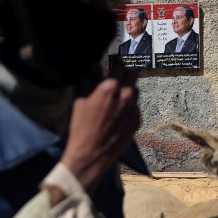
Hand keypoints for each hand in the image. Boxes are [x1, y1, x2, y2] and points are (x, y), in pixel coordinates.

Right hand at [61, 64, 138, 194]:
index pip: (120, 67)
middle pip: (133, 76)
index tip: (117, 62)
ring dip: (130, 89)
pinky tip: (121, 111)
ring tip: (121, 93)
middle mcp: (124, 97)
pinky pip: (136, 108)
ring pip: (136, 92)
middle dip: (128, 73)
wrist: (91, 155)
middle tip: (122, 74)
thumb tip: (94, 70)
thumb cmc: (80, 128)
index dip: (118, 63)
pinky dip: (131, 106)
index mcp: (108, 89)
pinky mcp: (137, 122)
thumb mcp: (80, 102)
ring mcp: (133, 110)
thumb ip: (89, 84)